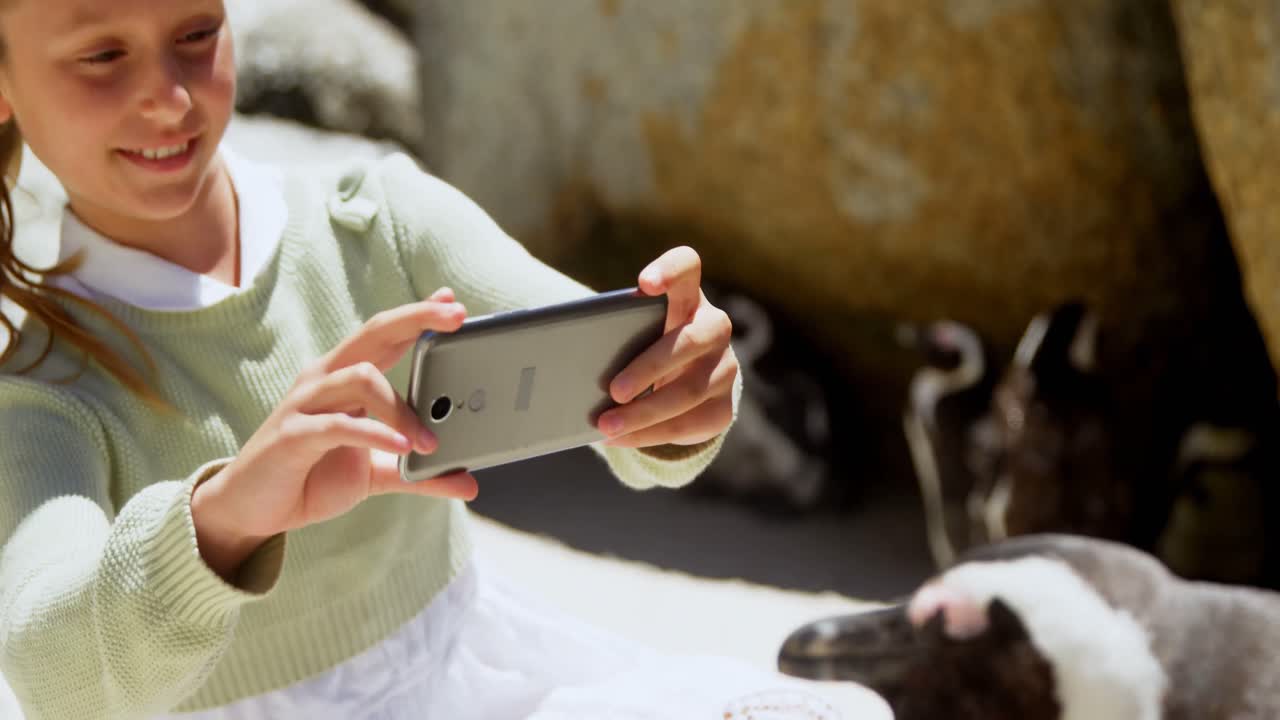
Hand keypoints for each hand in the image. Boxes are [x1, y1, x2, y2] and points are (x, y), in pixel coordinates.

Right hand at [191, 288, 478, 580]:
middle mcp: (324, 379)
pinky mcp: (291, 435)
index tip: (453, 301)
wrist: (252, 509)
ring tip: (430, 442)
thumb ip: (420, 474)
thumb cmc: (311, 477)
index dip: (417, 315)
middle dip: (416, 320)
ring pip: (360, 377)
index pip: (386, 336)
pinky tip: (401, 448)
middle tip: (456, 317)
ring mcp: (305, 403)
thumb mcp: (376, 475)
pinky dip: (373, 433)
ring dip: (402, 408)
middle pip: (374, 333)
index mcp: (344, 378)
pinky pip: (337, 423)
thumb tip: (469, 483)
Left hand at [598, 247, 738, 448]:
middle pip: (690, 340)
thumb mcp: (630, 333)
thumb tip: (560, 356)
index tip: (644, 284)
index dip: (670, 270)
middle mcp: (714, 327)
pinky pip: (689, 423)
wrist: (678, 388)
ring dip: (644, 412)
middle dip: (649, 367)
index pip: (688, 267)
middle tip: (613, 390)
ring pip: (690, 391)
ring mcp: (725, 368)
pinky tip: (620, 438)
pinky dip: (650, 434)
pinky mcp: (724, 407)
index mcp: (686, 296)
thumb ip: (608, 332)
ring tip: (605, 426)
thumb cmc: (641, 349)